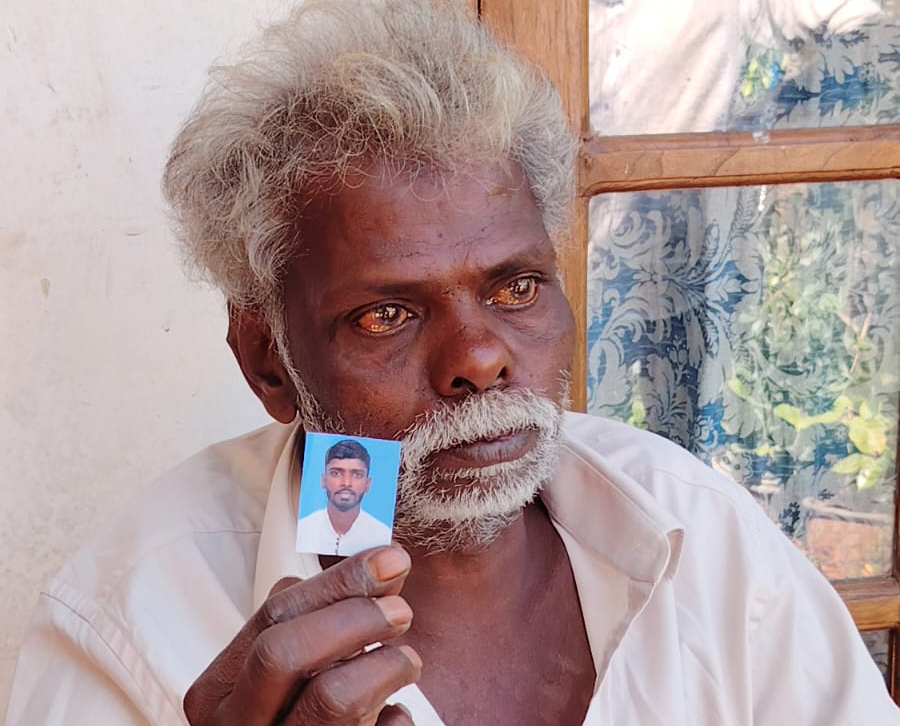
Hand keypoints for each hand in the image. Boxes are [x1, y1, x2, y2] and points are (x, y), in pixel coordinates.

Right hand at [183, 545, 420, 724]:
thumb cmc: (291, 712)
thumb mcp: (285, 667)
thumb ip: (315, 615)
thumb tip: (380, 564)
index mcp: (219, 689)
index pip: (273, 615)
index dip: (338, 581)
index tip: (389, 559)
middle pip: (283, 653)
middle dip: (353, 619)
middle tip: (401, 611)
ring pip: (332, 698)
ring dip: (384, 666)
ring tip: (406, 661)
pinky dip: (394, 719)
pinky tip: (393, 713)